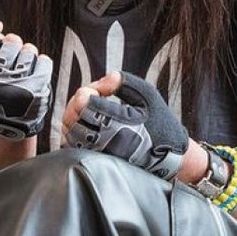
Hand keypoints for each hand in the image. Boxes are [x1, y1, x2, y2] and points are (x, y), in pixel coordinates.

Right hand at [0, 20, 52, 140]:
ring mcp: (18, 83)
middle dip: (11, 50)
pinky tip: (32, 79)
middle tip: (8, 67)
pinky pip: (45, 61)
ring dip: (26, 59)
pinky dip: (41, 68)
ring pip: (29, 49)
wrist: (6, 129)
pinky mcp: (38, 89)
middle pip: (12, 40)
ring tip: (20, 75)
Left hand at [65, 71, 187, 179]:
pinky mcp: (95, 158)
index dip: (89, 91)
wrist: (168, 155)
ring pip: (69, 129)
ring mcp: (98, 150)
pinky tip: (85, 123)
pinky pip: (72, 143)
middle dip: (79, 101)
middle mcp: (105, 138)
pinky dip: (73, 130)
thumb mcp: (147, 95)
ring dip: (75, 114)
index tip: (101, 90)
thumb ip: (126, 82)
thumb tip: (108, 77)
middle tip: (94, 96)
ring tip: (89, 108)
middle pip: (73, 114)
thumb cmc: (159, 124)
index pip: (86, 101)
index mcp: (117, 120)